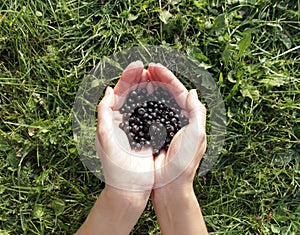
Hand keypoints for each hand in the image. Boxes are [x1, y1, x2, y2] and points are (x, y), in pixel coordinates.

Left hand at [96, 61, 153, 191]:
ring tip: (157, 77)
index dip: (127, 77)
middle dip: (140, 79)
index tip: (138, 65)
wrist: (130, 189)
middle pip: (132, 94)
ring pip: (143, 102)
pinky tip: (164, 96)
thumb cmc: (115, 167)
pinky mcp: (148, 135)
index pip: (119, 92)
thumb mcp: (104, 138)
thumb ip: (103, 113)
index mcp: (111, 119)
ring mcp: (137, 127)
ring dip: (150, 89)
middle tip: (150, 68)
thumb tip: (107, 90)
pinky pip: (153, 115)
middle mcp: (123, 121)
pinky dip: (158, 104)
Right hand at [147, 63, 206, 189]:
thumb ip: (198, 112)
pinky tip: (134, 97)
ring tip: (139, 78)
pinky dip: (141, 105)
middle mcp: (176, 120)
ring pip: (156, 102)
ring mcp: (163, 126)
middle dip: (156, 79)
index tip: (154, 67)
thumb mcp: (197, 135)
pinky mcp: (152, 134)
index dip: (167, 77)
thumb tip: (193, 91)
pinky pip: (146, 116)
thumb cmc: (185, 162)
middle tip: (145, 69)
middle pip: (166, 94)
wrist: (170, 186)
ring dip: (148, 89)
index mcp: (189, 118)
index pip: (178, 91)